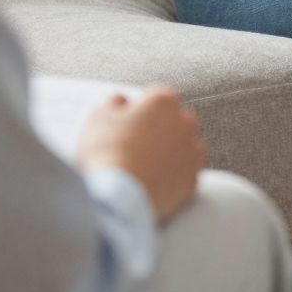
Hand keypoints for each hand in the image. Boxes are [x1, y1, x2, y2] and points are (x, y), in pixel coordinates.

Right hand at [75, 84, 205, 223]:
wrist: (118, 197)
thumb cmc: (107, 152)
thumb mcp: (99, 116)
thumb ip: (115, 102)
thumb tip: (122, 101)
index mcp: (163, 101)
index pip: (156, 94)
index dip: (140, 107)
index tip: (128, 120)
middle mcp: (185, 122)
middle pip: (174, 119)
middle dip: (158, 128)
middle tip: (134, 144)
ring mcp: (192, 152)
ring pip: (182, 146)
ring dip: (168, 152)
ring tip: (143, 166)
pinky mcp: (192, 180)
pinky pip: (184, 173)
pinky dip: (172, 176)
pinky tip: (153, 182)